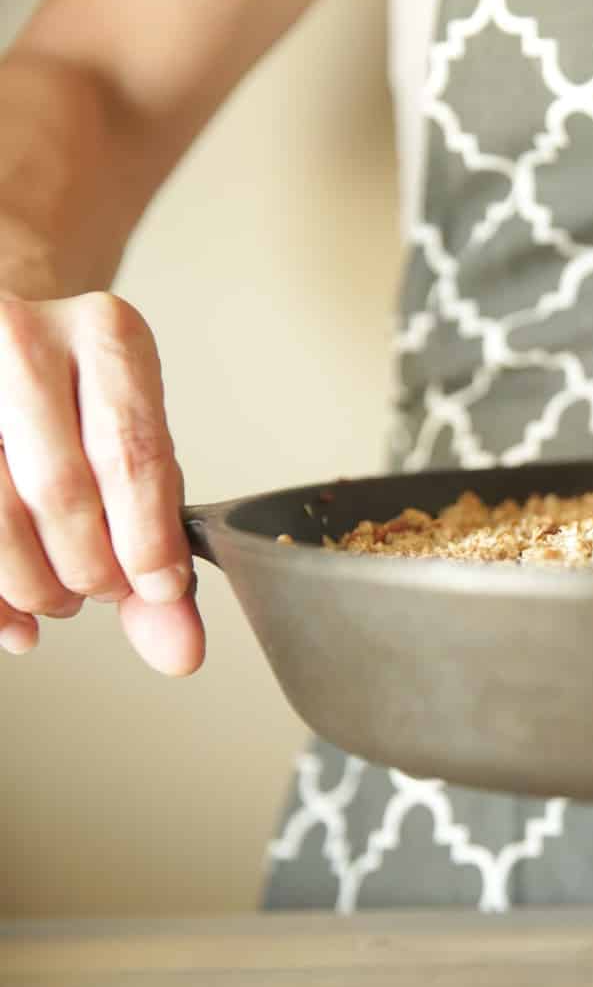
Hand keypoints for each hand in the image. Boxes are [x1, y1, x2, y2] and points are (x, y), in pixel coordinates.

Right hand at [0, 291, 203, 674]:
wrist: (9, 342)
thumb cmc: (81, 403)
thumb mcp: (135, 449)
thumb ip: (159, 542)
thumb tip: (181, 651)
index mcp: (107, 335)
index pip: (132, 453)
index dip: (147, 540)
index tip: (158, 588)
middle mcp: (24, 337)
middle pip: (60, 489)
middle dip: (90, 567)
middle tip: (106, 590)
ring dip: (33, 584)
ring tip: (62, 597)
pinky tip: (17, 620)